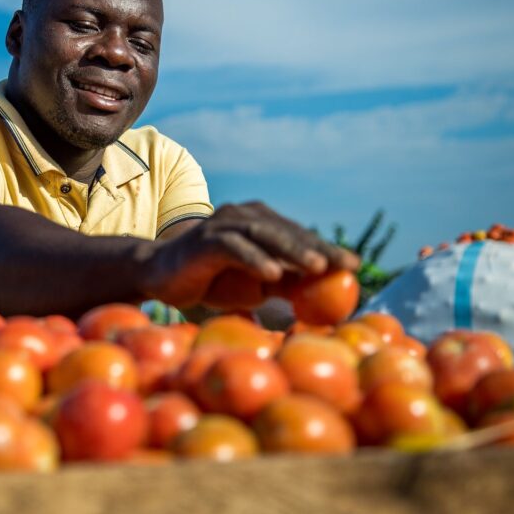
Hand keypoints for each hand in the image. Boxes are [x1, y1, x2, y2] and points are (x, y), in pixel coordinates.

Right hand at [140, 201, 358, 307]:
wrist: (159, 276)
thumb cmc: (211, 281)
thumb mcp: (254, 284)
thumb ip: (284, 283)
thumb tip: (323, 296)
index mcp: (258, 223)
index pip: (298, 235)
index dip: (327, 248)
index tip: (354, 266)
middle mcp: (243, 217)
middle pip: (287, 231)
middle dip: (318, 247)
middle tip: (345, 265)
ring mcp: (222, 226)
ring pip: (264, 234)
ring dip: (292, 250)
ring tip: (317, 267)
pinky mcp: (204, 240)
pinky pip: (234, 247)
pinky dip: (255, 259)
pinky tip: (274, 274)